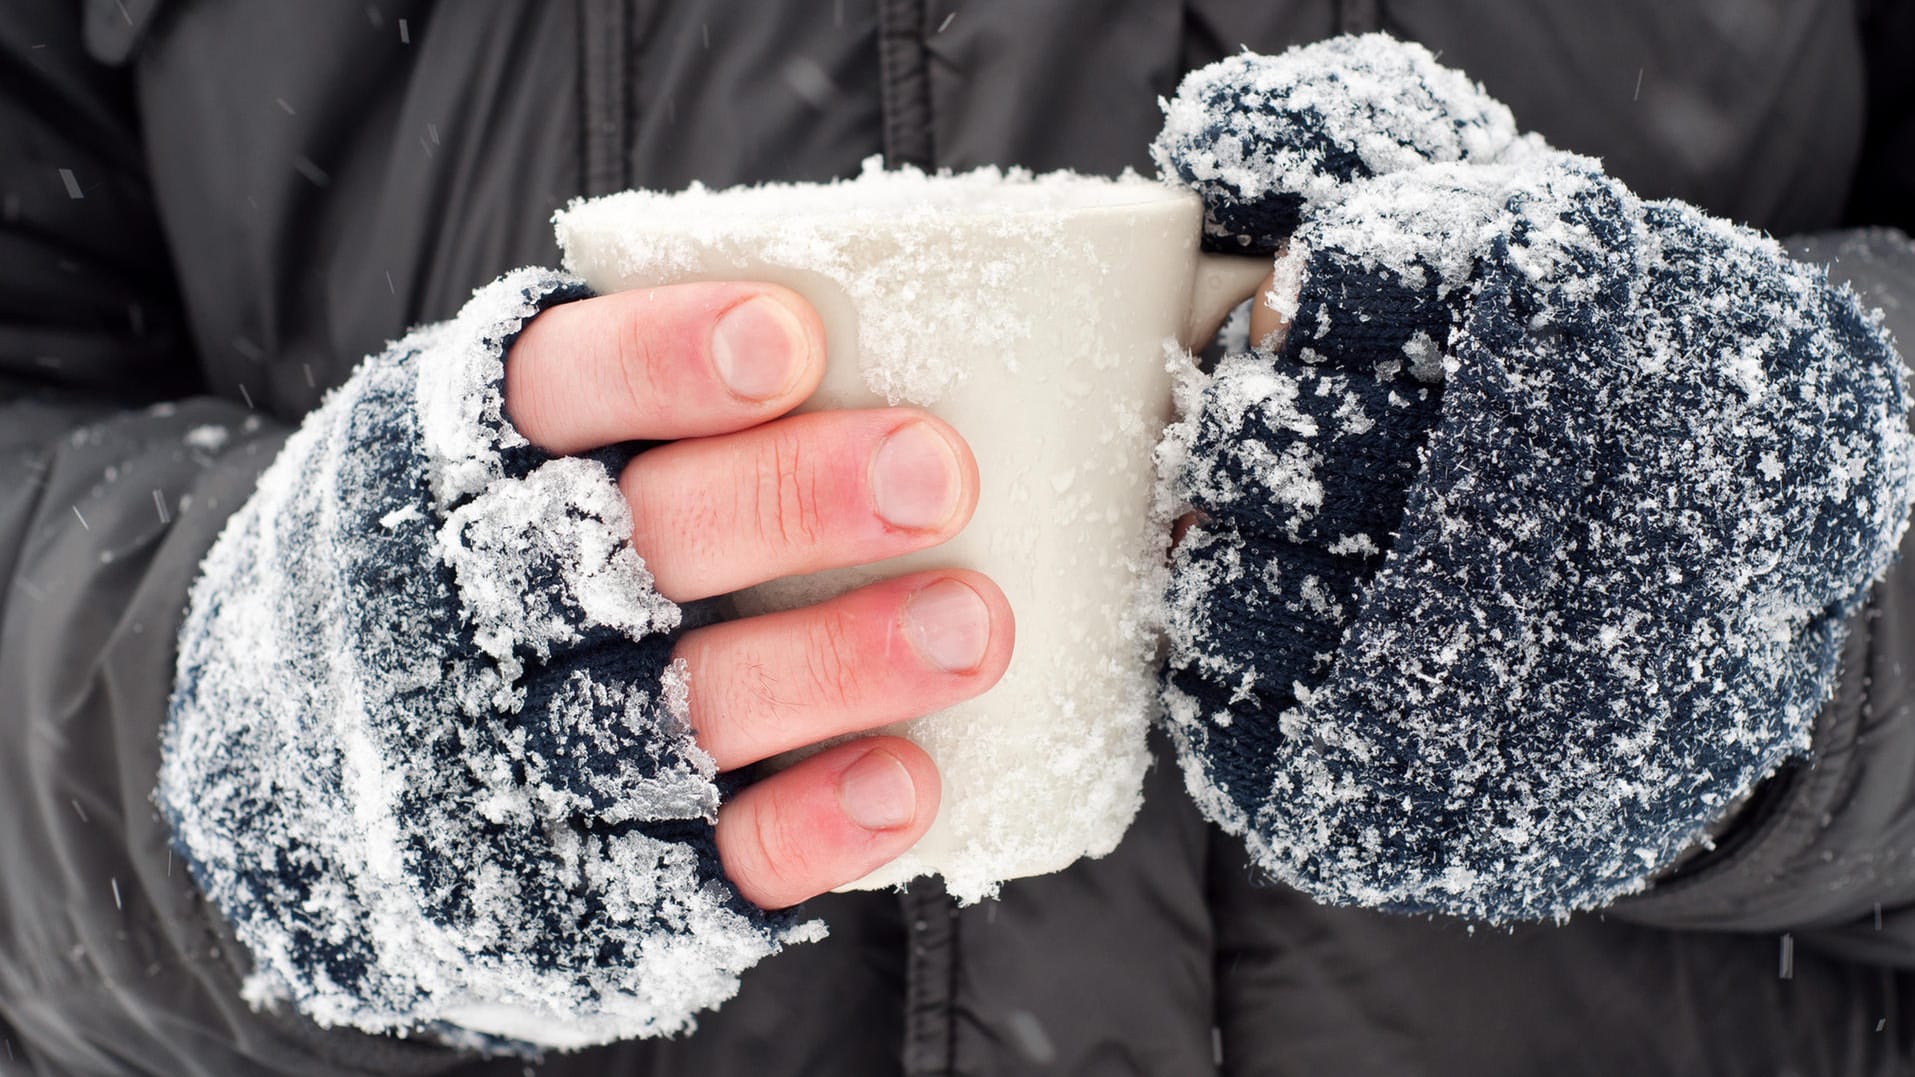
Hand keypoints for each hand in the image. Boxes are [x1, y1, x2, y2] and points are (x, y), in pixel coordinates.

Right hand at [503, 282, 1012, 908]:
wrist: (330, 789)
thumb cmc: (498, 560)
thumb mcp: (515, 450)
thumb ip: (649, 401)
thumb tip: (876, 324)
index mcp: (466, 462)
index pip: (553, 392)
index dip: (663, 363)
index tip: (790, 340)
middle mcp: (478, 609)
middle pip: (631, 547)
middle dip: (788, 503)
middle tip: (937, 474)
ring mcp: (526, 755)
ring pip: (681, 708)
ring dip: (835, 664)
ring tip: (972, 625)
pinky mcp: (589, 880)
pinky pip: (704, 859)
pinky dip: (808, 824)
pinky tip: (906, 780)